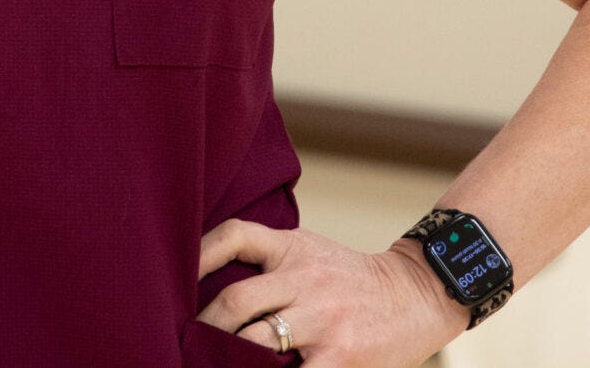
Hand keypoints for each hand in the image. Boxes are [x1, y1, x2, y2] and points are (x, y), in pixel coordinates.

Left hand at [192, 219, 462, 365]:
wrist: (417, 294)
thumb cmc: (351, 278)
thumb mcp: (310, 251)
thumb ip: (268, 262)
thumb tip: (207, 287)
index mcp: (292, 249)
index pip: (236, 235)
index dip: (200, 253)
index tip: (172, 276)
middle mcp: (305, 278)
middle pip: (236, 299)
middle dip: (203, 327)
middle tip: (183, 344)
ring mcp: (322, 319)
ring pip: (256, 342)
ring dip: (225, 358)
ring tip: (207, 364)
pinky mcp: (339, 356)